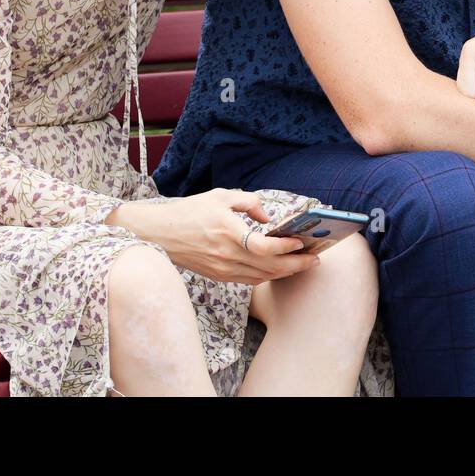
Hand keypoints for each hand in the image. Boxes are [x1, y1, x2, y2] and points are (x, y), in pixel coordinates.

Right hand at [108, 189, 319, 285]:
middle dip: (296, 264)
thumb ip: (249, 202)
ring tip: (302, 264)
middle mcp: (226, 254)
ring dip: (285, 272)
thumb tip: (268, 217)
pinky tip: (278, 268)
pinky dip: (267, 275)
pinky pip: (249, 280)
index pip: (263, 246)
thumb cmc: (189, 212)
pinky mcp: (219, 276)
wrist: (159, 234)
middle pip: (269, 266)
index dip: (285, 247)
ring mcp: (222, 268)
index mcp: (227, 231)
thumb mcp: (220, 196)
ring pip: (262, 276)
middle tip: (315, 258)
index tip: (301, 241)